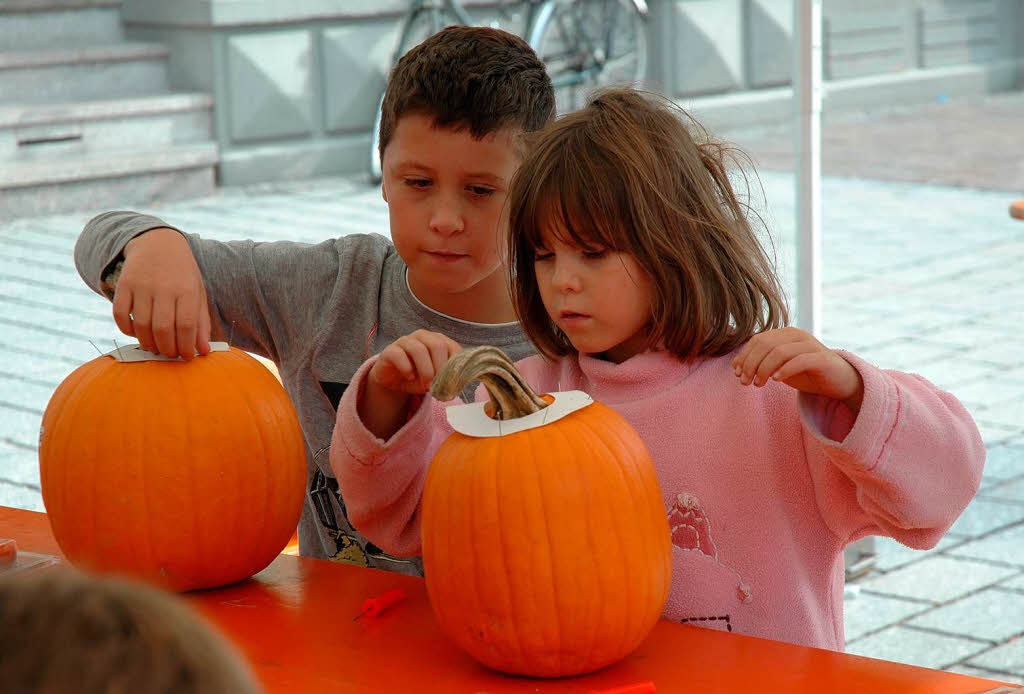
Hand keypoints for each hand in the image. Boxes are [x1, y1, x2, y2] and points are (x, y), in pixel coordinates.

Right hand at [113, 228, 211, 359]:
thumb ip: (201, 322)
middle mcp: (164, 287)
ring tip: (156, 347)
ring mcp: (142, 285)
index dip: (186, 346)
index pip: (186, 326)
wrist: (158, 243)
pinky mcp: (123, 285)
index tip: (187, 357)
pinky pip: (120, 315)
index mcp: (187, 290)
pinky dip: (127, 330)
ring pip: (141, 325)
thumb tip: (203, 351)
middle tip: (171, 354)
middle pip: (163, 329)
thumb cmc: (182, 274)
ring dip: (148, 343)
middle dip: (167, 349)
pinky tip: (137, 333)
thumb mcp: (198, 293)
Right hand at [369, 330, 461, 394]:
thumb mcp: (437, 380)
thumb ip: (449, 377)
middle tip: (438, 385)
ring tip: (426, 385)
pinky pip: (399, 355)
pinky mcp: (390, 350)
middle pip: (437, 346)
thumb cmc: (418, 377)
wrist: (393, 381)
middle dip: (440, 368)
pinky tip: (409, 377)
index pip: (453, 347)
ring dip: (425, 370)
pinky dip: (406, 368)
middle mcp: (423, 337)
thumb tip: (463, 382)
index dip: (456, 366)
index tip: (455, 382)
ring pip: (419, 350)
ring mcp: (405, 341)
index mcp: (438, 340)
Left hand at [731, 327, 863, 413]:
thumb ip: (761, 362)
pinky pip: (799, 360)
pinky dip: (784, 369)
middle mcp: (797, 335)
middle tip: (745, 381)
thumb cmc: (807, 373)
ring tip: (758, 384)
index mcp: (785, 334)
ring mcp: (810, 345)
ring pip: (779, 352)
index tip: (737, 373)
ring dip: (763, 369)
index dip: (744, 356)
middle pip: (765, 345)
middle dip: (751, 364)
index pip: (758, 340)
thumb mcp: (779, 367)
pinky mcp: (822, 358)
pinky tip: (775, 380)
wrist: (839, 382)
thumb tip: (736, 366)